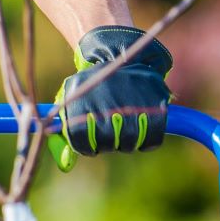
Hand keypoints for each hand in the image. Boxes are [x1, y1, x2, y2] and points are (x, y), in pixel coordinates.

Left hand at [51, 26, 172, 170]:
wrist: (120, 54)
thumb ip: (63, 137)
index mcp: (80, 100)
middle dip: (107, 143)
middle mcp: (105, 99)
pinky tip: (142, 131)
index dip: (86, 147)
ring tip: (124, 128)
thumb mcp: (69, 106)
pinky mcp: (156, 101)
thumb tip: (66, 166)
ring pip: (129, 143)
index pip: (81, 141)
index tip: (90, 142)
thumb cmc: (90, 88)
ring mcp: (131, 100)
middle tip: (109, 132)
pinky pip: (152, 139)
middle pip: (106, 143)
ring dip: (126, 142)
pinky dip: (147, 141)